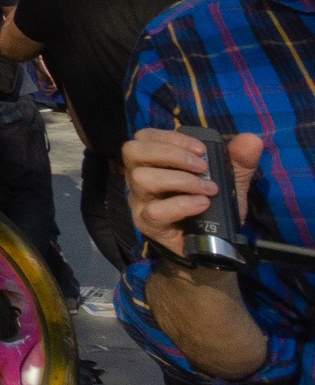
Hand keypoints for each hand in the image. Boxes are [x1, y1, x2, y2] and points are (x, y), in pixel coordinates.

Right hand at [125, 127, 262, 256]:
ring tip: (207, 189)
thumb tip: (251, 139)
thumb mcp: (229, 182)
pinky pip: (156, 210)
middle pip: (133, 151)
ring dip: (180, 180)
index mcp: (154, 161)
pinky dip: (182, 204)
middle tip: (202, 167)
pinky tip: (202, 204)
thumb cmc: (214, 209)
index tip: (202, 150)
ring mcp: (139, 200)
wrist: (213, 248)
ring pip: (142, 178)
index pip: (145, 136)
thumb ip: (238, 161)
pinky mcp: (146, 223)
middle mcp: (139, 176)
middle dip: (171, 153)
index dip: (171, 137)